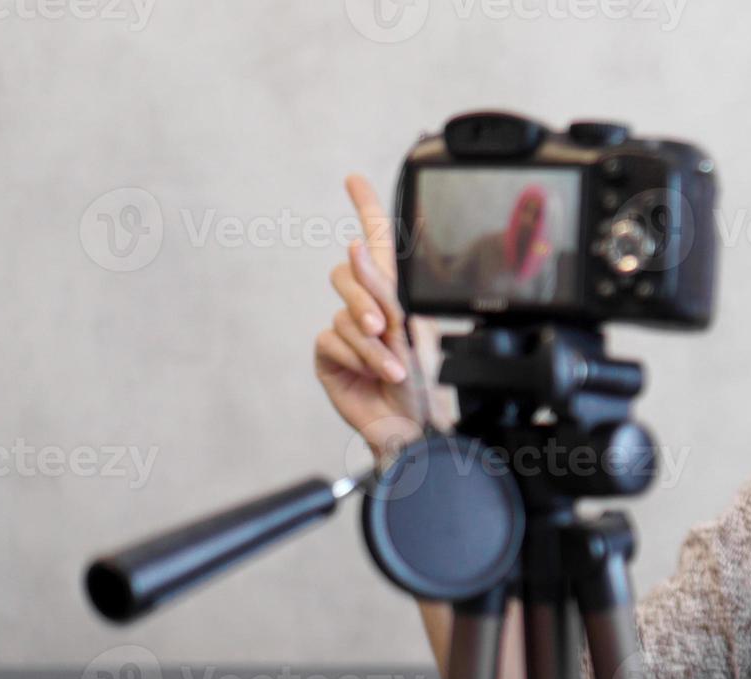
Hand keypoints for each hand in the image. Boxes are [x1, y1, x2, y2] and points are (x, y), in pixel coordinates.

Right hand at [313, 174, 450, 456]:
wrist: (411, 425)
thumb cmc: (423, 383)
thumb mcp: (412, 331)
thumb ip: (382, 290)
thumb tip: (355, 246)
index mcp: (395, 296)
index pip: (379, 244)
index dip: (367, 209)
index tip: (353, 180)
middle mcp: (367, 307)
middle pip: (347, 274)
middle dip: (366, 300)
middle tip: (385, 328)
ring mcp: (343, 330)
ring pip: (344, 315)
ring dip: (371, 344)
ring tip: (391, 367)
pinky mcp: (327, 354)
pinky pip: (330, 339)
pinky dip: (355, 357)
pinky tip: (371, 374)